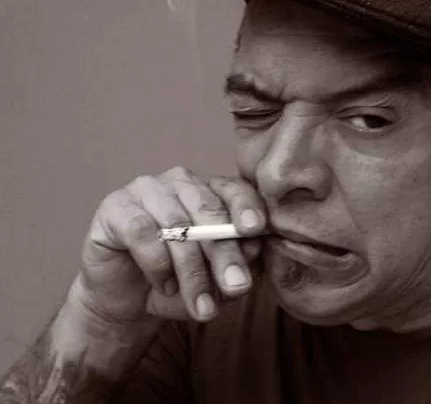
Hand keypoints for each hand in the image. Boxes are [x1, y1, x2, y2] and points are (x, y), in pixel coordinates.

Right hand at [71, 166, 266, 324]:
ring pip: (177, 225)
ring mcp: (146, 189)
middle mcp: (181, 183)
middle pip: (209, 211)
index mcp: (212, 190)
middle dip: (225, 253)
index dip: (247, 207)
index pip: (235, 190)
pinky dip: (157, 264)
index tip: (255, 230)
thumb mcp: (217, 281)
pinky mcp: (115, 207)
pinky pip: (142, 232)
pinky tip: (165, 285)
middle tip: (236, 286)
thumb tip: (253, 248)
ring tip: (201, 307)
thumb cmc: (180, 283)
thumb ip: (238, 264)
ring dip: (192, 271)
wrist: (129, 301)